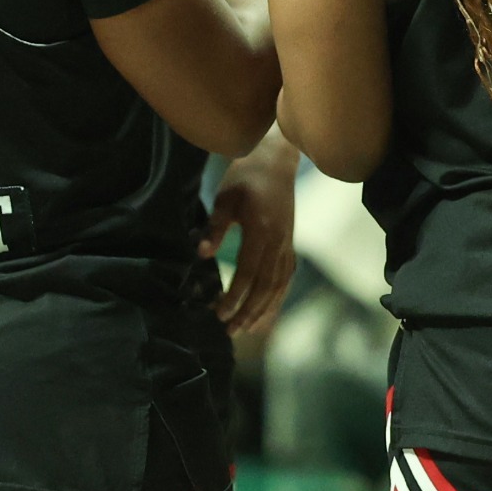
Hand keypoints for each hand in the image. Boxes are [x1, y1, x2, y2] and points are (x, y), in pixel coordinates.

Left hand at [201, 129, 298, 334]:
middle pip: (266, 286)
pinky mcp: (289, 244)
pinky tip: (266, 312)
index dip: (235, 296)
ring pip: (278, 286)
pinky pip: (285, 278)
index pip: (248, 272)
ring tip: (246, 329)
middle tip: (229, 331)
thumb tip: (202, 254)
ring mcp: (287, 244)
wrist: (277, 159)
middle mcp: (279, 241)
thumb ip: (214, 227)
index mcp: (262, 230)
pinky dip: (276, 298)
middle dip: (248, 311)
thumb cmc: (246, 175)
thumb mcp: (225, 197)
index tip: (220, 314)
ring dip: (262, 310)